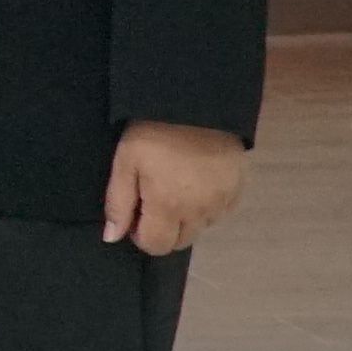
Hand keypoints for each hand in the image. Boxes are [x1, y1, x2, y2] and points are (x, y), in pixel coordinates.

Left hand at [103, 119, 247, 256]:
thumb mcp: (126, 162)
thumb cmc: (154, 133)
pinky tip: (197, 183)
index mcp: (169, 207)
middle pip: (180, 241)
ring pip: (202, 227)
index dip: (140, 235)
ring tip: (176, 187)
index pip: (156, 246)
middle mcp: (200, 212)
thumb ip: (118, 203)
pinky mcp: (238, 189)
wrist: (198, 104)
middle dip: (163, 229)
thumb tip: (112, 237)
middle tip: (154, 200)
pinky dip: (207, 206)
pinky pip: (221, 211)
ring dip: (186, 218)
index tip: (136, 213)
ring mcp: (223, 201)